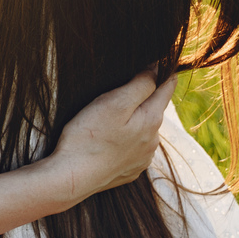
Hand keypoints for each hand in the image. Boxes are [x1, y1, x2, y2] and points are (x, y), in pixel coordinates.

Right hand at [44, 71, 174, 203]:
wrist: (72, 177)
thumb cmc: (89, 136)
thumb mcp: (113, 102)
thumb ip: (140, 85)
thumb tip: (158, 69)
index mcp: (151, 120)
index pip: (166, 89)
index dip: (164, 72)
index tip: (162, 60)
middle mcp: (153, 141)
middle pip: (155, 109)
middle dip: (146, 96)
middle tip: (129, 83)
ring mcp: (142, 158)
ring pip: (145, 130)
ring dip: (136, 120)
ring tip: (114, 114)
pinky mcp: (130, 171)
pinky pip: (134, 149)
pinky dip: (127, 140)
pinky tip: (110, 139)